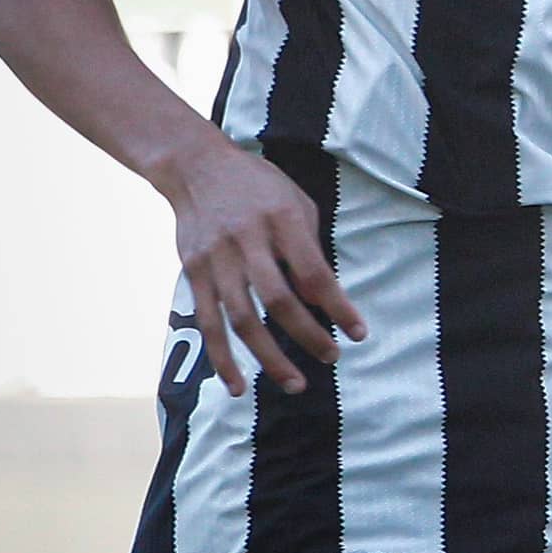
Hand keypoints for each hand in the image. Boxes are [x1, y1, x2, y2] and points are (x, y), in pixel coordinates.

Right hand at [155, 138, 364, 394]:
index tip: (358, 333)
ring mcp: (215, 260)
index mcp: (281, 220)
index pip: (314, 273)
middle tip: (332, 357)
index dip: (338, 307)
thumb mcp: (296, 202)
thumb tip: (323, 298)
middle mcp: (246, 241)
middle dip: (308, 335)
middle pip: (278, 300)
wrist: (196, 167)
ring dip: (268, 357)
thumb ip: (309, 249)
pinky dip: (222, 357)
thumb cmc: (258, 186)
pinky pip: (208, 323)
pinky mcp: (193, 273)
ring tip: (295, 383)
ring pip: (242, 318)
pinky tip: (237, 385)